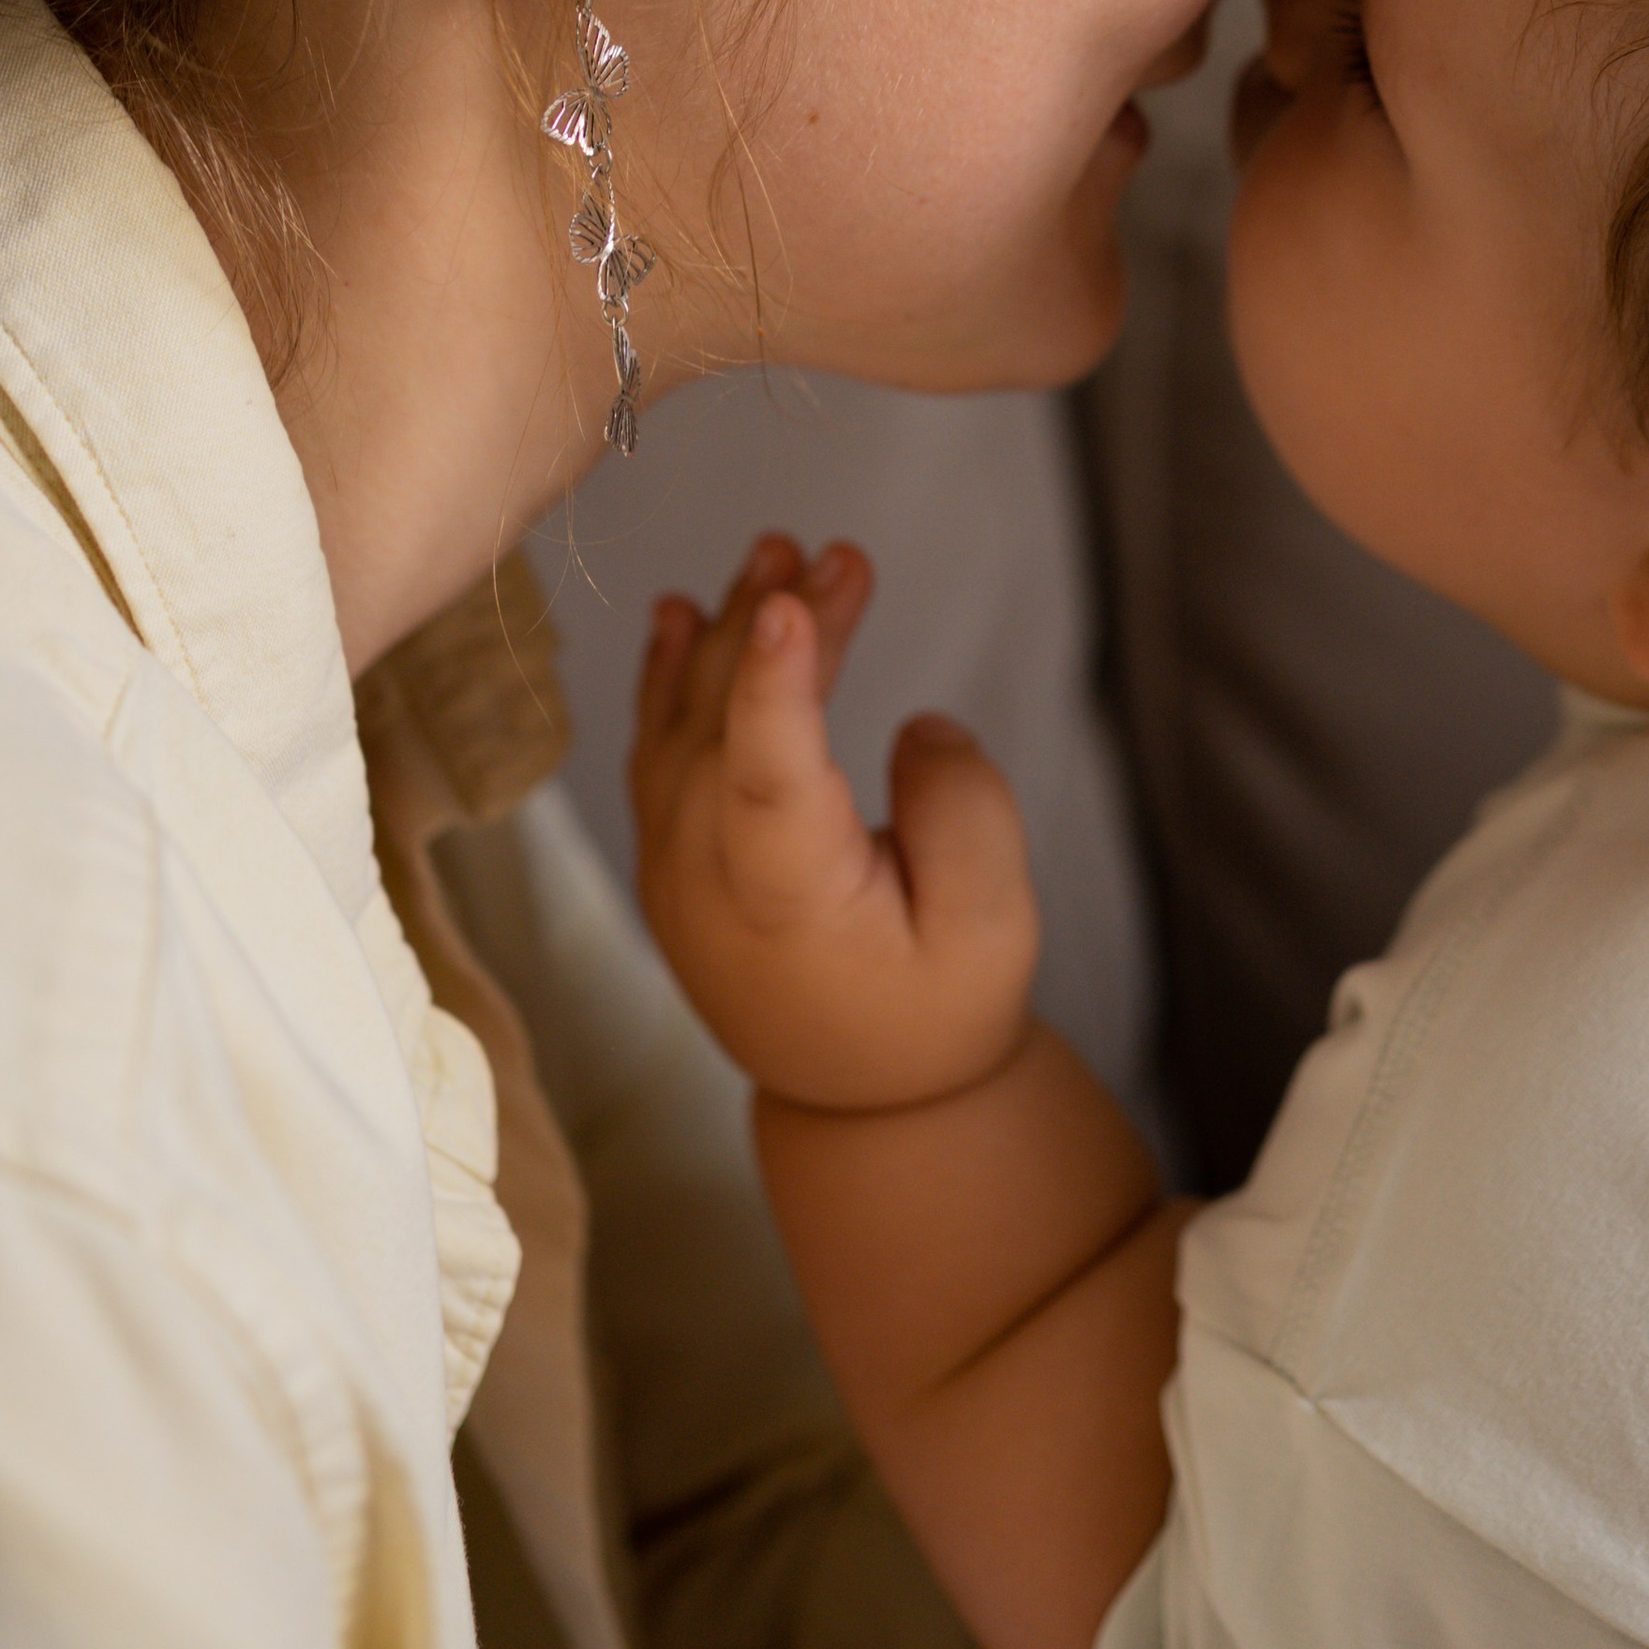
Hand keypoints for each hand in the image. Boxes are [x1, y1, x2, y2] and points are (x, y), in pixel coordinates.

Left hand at [632, 529, 1039, 1111]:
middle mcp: (707, 884)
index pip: (768, 781)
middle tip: (839, 554)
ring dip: (726, 635)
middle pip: (725, 728)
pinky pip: (655, 752)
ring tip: (777, 553)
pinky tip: (685, 614)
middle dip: (778, 626)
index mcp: (789, 903)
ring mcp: (672, 871)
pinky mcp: (668, 859)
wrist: (862, 1095)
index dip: (774, 689)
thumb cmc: (936, 1007)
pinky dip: (668, 678)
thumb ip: (966, 818)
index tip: (790, 603)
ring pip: (681, 727)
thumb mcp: (993, 930)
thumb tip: (918, 727)